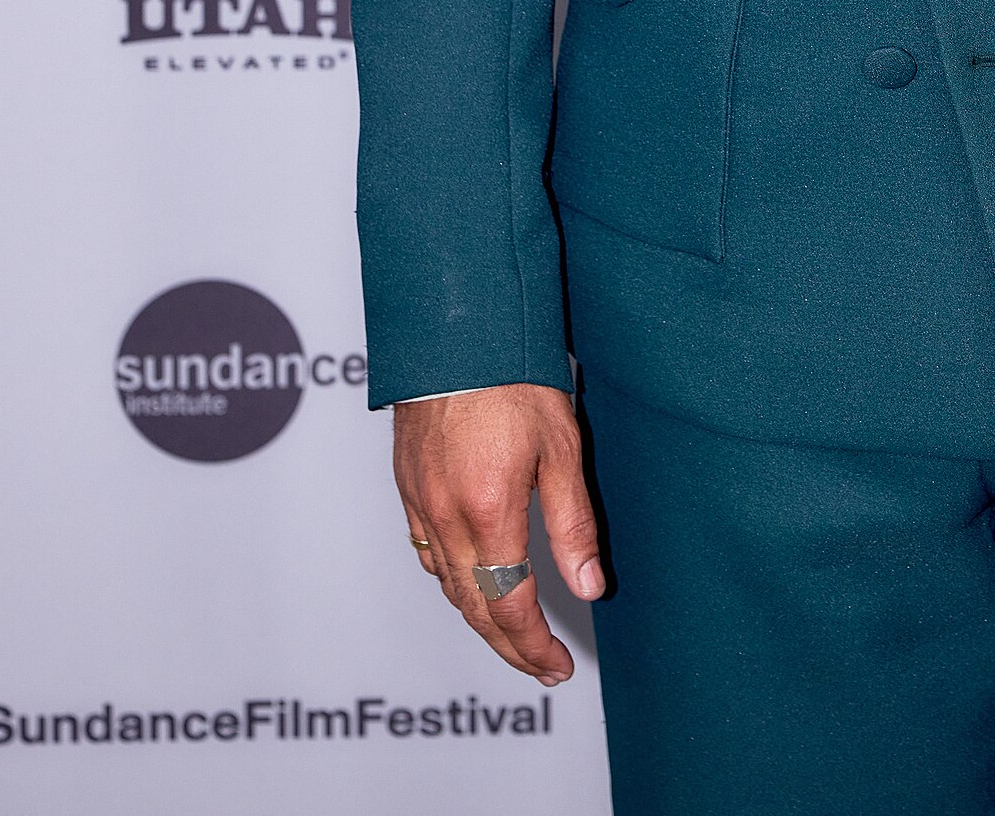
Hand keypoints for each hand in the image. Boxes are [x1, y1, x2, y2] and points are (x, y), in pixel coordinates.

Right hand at [394, 383, 603, 681]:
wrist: (456, 328)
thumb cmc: (514, 376)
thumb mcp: (561, 446)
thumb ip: (572, 523)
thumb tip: (588, 587)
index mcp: (488, 511)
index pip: (510, 606)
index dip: (535, 646)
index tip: (558, 666)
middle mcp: (446, 516)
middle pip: (473, 609)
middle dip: (508, 647)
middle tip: (540, 665)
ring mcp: (420, 503)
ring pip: (446, 586)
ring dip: (479, 618)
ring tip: (513, 633)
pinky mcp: (406, 487)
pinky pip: (426, 553)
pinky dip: (451, 581)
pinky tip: (470, 580)